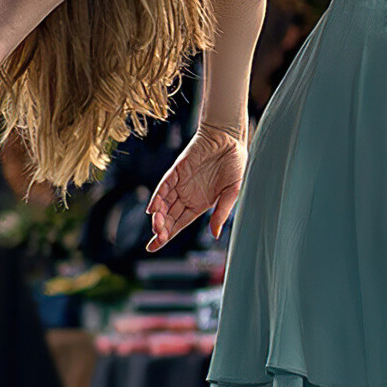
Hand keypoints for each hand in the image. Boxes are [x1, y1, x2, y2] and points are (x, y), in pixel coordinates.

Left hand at [145, 124, 245, 252]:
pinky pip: (165, 184)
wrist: (229, 138)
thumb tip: (215, 235)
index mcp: (199, 204)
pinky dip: (158, 196)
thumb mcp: (232, 192)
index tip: (153, 248)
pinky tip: (153, 208)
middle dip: (162, 228)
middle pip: (169, 216)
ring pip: (164, 203)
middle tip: (158, 238)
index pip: (179, 224)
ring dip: (159, 215)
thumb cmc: (233, 164)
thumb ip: (222, 212)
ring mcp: (181, 183)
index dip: (166, 236)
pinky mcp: (178, 169)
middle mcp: (187, 195)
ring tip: (156, 226)